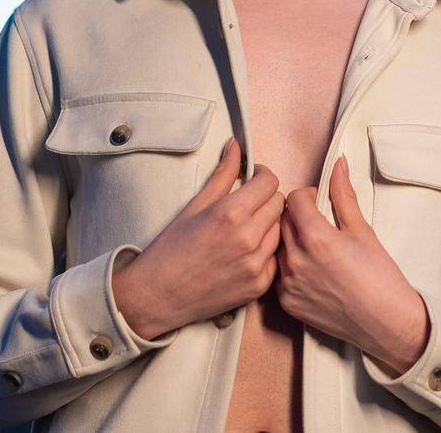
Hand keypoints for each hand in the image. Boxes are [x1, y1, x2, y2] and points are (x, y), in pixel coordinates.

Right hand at [112, 136, 283, 339]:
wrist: (160, 294)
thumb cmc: (172, 248)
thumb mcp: (195, 205)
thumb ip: (223, 173)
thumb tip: (235, 146)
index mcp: (231, 213)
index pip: (270, 182)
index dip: (261, 176)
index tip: (252, 179)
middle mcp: (249, 238)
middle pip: (279, 203)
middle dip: (266, 198)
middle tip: (248, 203)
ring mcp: (256, 264)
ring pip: (280, 230)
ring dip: (268, 224)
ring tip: (245, 228)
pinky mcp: (259, 285)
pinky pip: (276, 257)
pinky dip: (265, 251)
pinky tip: (245, 251)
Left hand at [274, 153, 429, 376]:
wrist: (386, 322)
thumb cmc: (380, 276)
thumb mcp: (363, 230)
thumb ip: (343, 195)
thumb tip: (338, 163)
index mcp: (316, 237)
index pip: (294, 199)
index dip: (308, 196)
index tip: (321, 203)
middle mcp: (296, 260)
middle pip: (282, 220)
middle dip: (297, 215)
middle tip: (319, 222)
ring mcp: (288, 283)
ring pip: (278, 245)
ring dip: (291, 239)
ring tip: (316, 247)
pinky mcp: (287, 302)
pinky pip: (279, 272)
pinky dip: (290, 265)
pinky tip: (312, 270)